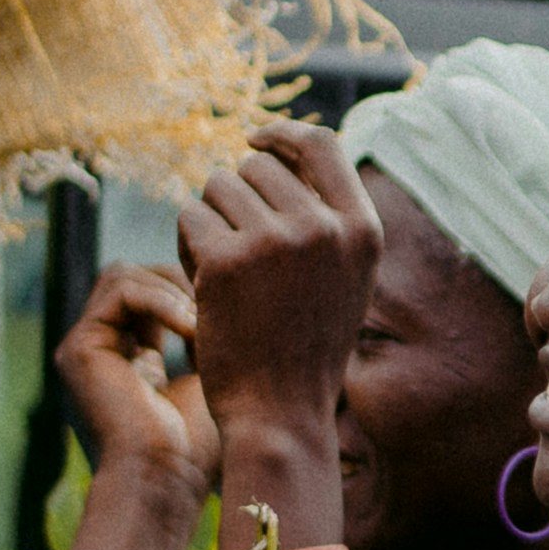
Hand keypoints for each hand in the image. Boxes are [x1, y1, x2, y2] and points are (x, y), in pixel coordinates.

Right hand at [54, 263, 215, 495]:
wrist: (167, 482)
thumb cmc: (198, 448)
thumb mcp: (211, 378)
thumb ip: (206, 332)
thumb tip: (221, 288)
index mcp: (131, 359)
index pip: (152, 294)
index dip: (190, 289)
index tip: (230, 306)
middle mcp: (102, 350)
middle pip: (134, 276)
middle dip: (179, 280)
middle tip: (218, 305)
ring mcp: (85, 348)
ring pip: (123, 274)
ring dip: (172, 288)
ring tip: (204, 321)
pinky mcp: (79, 347)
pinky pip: (121, 290)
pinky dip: (161, 299)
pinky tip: (191, 326)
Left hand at [180, 124, 379, 442]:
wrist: (279, 415)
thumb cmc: (304, 349)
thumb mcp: (343, 279)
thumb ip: (328, 220)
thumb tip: (282, 153)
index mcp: (362, 230)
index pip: (323, 144)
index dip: (283, 134)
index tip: (254, 140)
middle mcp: (324, 228)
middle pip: (257, 166)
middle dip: (235, 198)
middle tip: (236, 250)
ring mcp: (276, 241)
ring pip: (217, 187)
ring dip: (209, 221)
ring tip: (224, 274)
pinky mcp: (226, 261)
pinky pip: (190, 217)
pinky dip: (187, 246)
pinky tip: (203, 286)